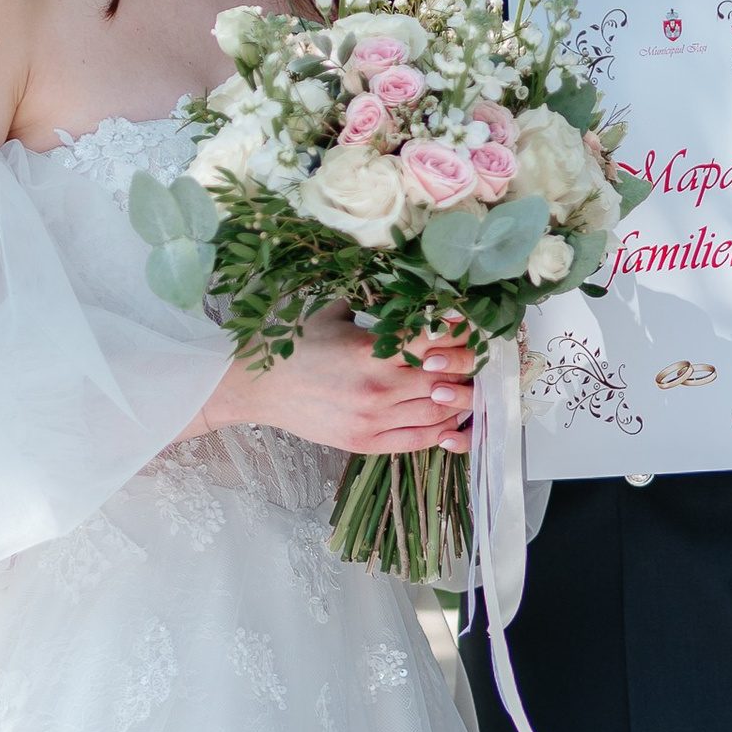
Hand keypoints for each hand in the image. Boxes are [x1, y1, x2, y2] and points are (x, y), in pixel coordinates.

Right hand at [199, 311, 474, 456]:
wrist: (257, 387)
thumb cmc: (296, 345)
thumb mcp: (336, 312)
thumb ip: (378, 304)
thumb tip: (418, 288)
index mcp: (370, 350)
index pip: (437, 341)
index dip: (461, 333)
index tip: (469, 324)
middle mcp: (377, 388)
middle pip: (447, 379)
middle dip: (467, 367)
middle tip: (474, 356)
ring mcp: (373, 420)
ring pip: (439, 412)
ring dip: (459, 399)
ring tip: (466, 385)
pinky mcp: (365, 443)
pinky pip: (419, 441)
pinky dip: (442, 431)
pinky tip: (450, 419)